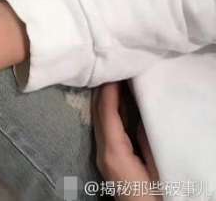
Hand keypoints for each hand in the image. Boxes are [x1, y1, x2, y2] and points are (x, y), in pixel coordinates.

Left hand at [93, 82, 160, 199]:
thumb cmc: (153, 196)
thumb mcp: (157, 169)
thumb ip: (147, 141)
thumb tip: (142, 113)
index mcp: (113, 152)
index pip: (105, 113)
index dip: (108, 91)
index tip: (112, 71)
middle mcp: (101, 152)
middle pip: (97, 113)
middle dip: (103, 89)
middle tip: (111, 67)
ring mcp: (101, 156)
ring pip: (98, 119)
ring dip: (104, 99)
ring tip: (112, 78)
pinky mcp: (106, 159)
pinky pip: (103, 128)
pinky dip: (107, 111)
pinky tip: (115, 102)